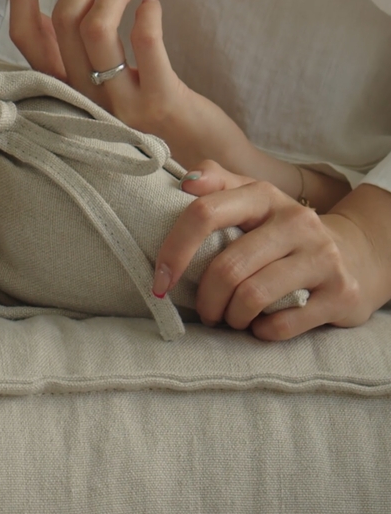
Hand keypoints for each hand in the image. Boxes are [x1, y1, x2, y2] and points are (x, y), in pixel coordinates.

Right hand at [6, 0, 237, 167]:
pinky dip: (146, 13)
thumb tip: (60, 1)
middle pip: (63, 19)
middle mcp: (82, 100)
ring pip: (95, 28)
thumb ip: (74, 55)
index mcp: (63, 90)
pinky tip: (152, 3)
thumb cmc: (152, 118)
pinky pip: (143, 45)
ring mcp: (119, 106)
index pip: (24, 35)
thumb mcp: (102, 88)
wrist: (203, 168)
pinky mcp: (158, 104)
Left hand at [152, 161, 390, 337]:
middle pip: (228, 267)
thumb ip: (217, 182)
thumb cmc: (284, 231)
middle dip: (206, 298)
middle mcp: (295, 221)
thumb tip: (185, 182)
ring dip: (231, 317)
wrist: (354, 255)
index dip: (174, 249)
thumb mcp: (255, 198)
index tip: (160, 280)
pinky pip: (283, 324)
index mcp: (264, 195)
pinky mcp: (339, 294)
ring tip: (231, 319)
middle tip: (205, 311)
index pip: (206, 213)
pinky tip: (260, 326)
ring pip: (253, 296)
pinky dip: (261, 332)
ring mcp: (320, 257)